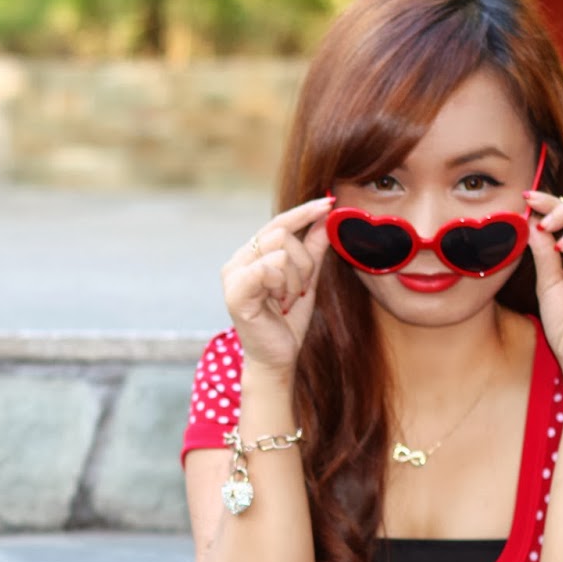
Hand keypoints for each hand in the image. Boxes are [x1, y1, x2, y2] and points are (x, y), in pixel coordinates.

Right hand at [221, 196, 335, 373]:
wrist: (278, 359)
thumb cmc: (287, 323)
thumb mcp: (307, 280)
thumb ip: (313, 249)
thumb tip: (326, 216)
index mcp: (251, 255)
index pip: (279, 222)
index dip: (304, 211)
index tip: (330, 202)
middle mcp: (238, 260)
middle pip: (281, 232)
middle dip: (303, 260)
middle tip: (301, 287)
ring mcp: (233, 275)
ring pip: (279, 249)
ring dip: (295, 276)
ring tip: (288, 298)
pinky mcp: (235, 292)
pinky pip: (269, 268)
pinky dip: (283, 284)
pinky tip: (279, 302)